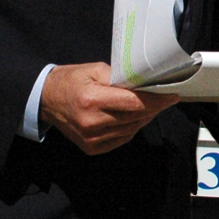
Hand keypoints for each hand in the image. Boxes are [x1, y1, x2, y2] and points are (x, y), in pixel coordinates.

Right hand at [40, 62, 178, 154]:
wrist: (46, 100)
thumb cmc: (71, 81)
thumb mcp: (95, 70)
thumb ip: (120, 77)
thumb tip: (145, 84)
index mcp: (91, 100)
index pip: (134, 103)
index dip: (157, 100)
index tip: (173, 95)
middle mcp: (91, 123)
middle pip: (135, 117)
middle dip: (154, 108)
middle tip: (165, 98)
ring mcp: (91, 138)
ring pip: (131, 129)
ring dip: (144, 118)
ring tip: (150, 105)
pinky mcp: (92, 148)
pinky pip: (122, 138)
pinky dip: (132, 128)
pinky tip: (132, 116)